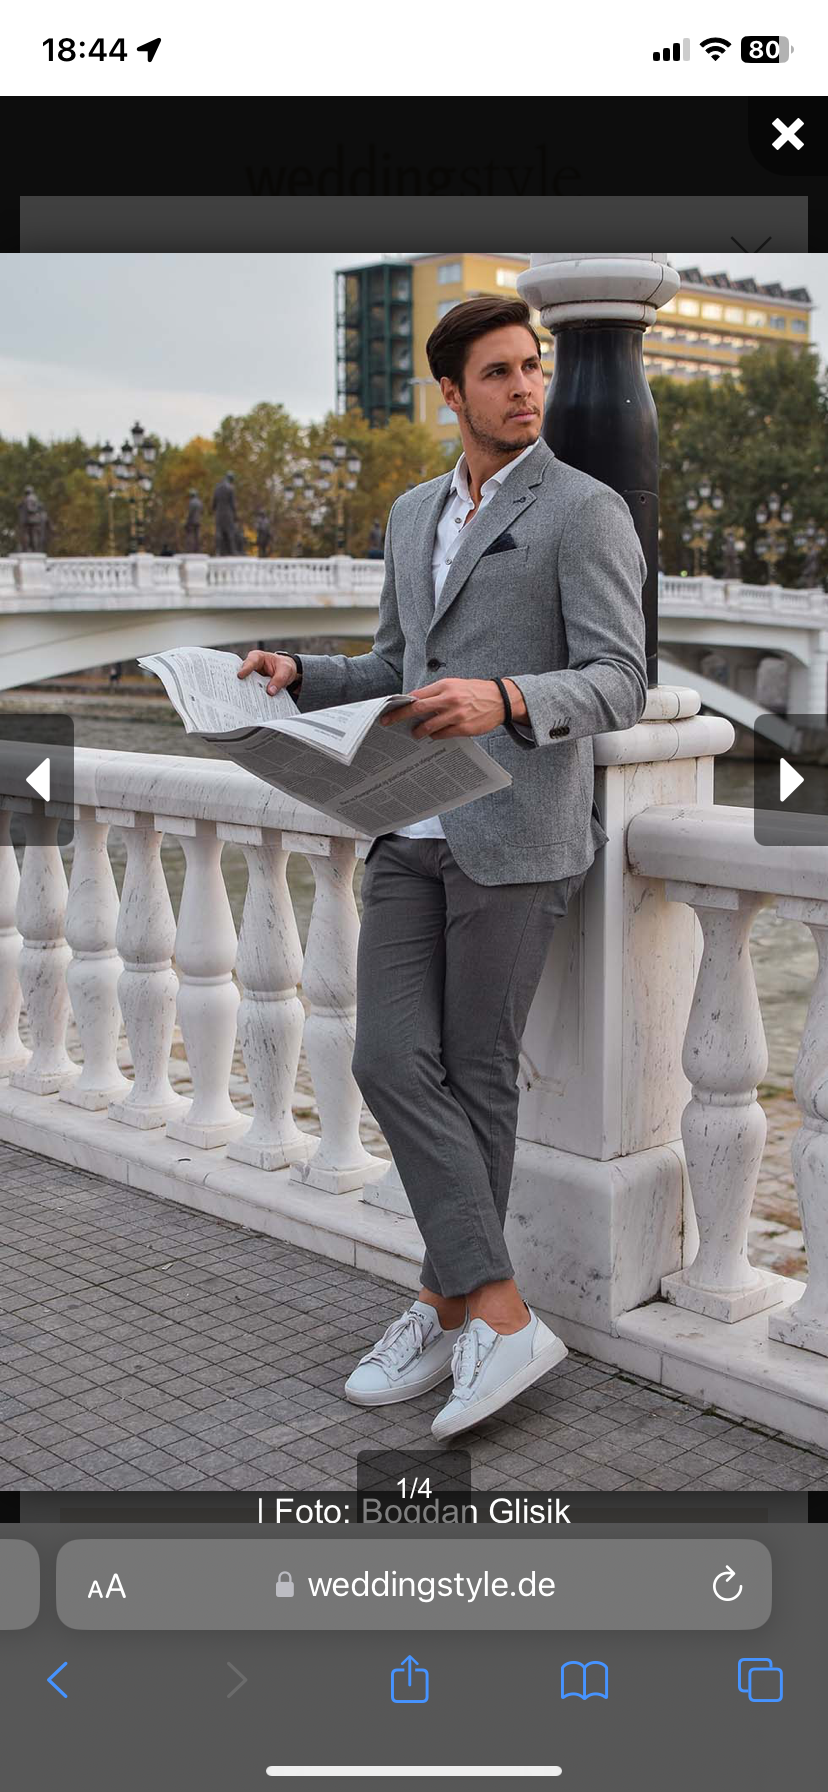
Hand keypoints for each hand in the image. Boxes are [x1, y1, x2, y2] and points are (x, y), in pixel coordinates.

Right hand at [237, 650, 297, 695]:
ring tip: (246, 701)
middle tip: (239, 692)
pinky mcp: (253, 687)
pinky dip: (252, 697)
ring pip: (246, 685)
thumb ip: (279, 679)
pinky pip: (251, 692)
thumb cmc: (285, 667)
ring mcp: (251, 678)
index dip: (245, 669)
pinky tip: (252, 704)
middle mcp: (251, 667)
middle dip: (241, 683)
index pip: (250, 662)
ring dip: (246, 693)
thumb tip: (270, 692)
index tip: (240, 676)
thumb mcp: (286, 670)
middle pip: (243, 675)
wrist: (287, 673)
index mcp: (258, 658)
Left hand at [379, 677, 509, 739]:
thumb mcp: (454, 685)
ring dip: (418, 731)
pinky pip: (442, 735)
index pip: (417, 695)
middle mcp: (450, 699)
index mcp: (445, 686)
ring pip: (428, 726)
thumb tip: (414, 702)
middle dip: (399, 717)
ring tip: (415, 733)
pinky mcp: (464, 728)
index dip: (401, 703)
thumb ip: (435, 693)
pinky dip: (435, 736)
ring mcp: (457, 714)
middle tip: (388, 722)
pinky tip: (434, 734)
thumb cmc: (474, 691)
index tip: (388, 709)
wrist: (500, 699)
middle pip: (417, 709)